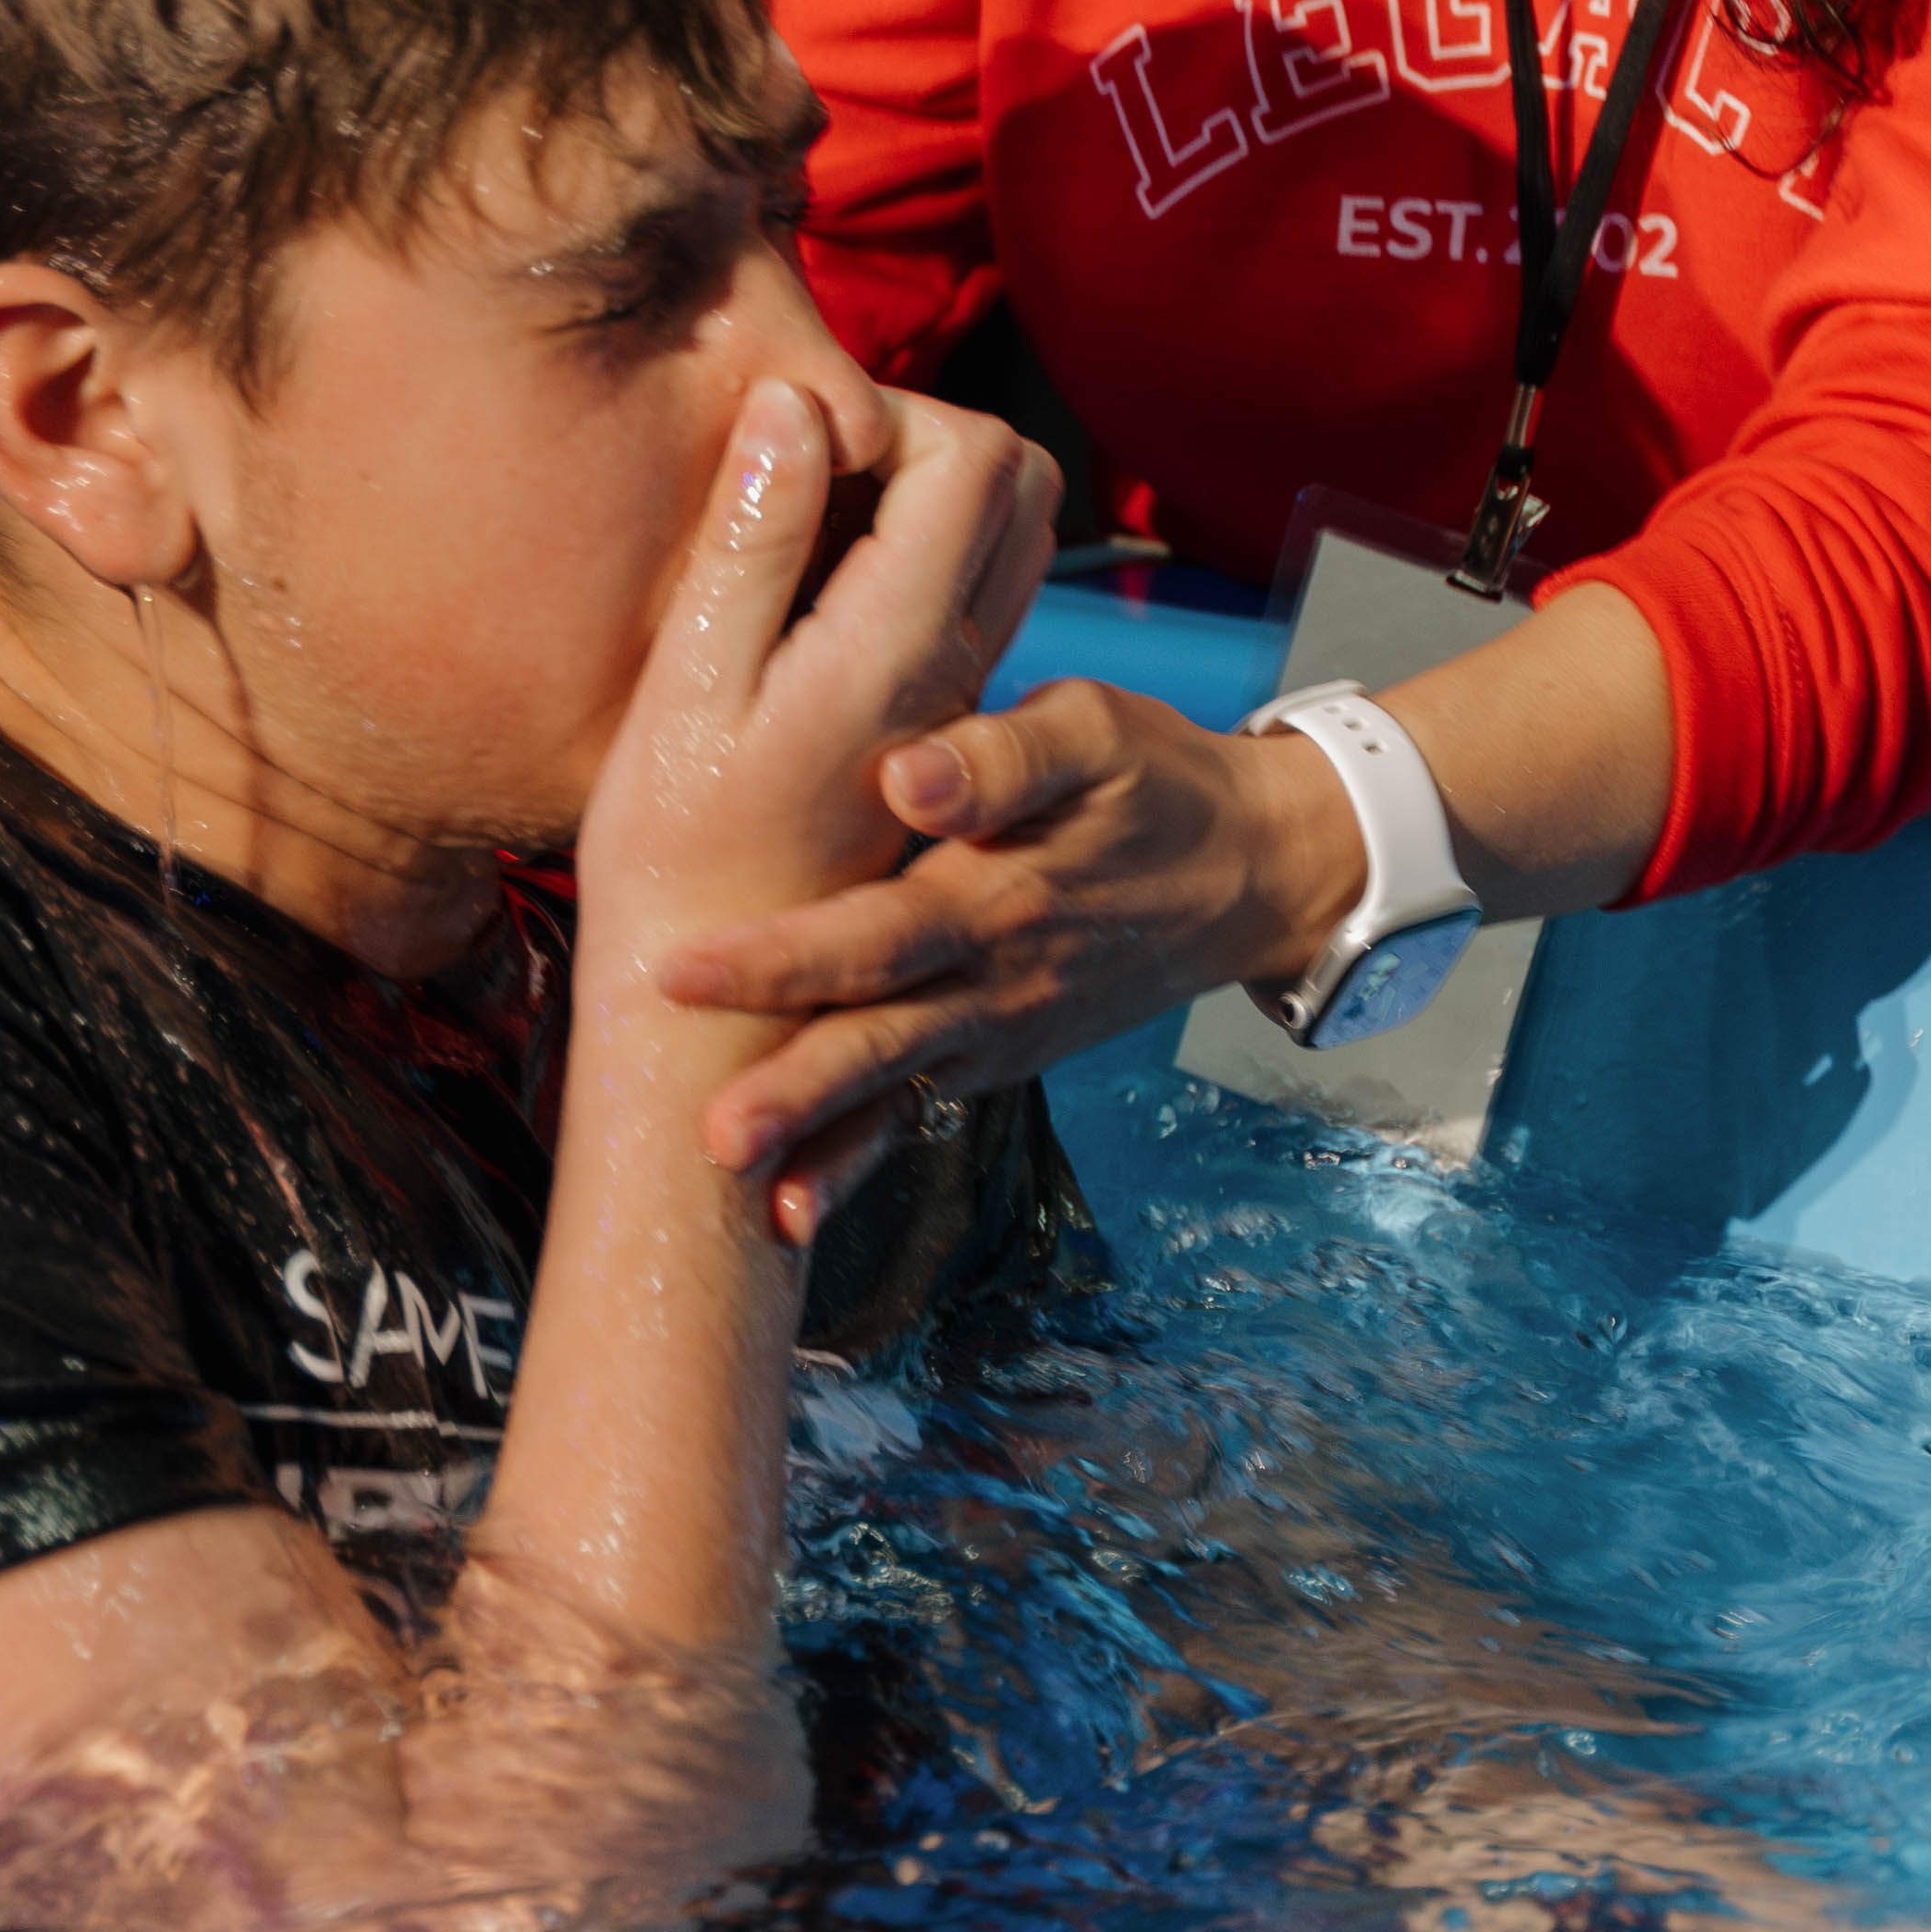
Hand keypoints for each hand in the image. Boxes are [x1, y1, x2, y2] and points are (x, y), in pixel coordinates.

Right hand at [578, 382, 1058, 998]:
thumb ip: (754, 539)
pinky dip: (907, 555)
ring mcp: (952, 699)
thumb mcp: (689, 686)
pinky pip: (959, 598)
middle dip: (922, 436)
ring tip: (802, 525)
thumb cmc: (673, 855)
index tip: (792, 441)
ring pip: (999, 540)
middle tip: (809, 468)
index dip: (888, 410)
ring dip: (920, 494)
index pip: (975, 454)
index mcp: (900, 644)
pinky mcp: (930, 728)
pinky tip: (807, 591)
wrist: (716, 1013)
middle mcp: (955, 665)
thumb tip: (799, 399)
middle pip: (1017, 482)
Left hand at [655, 673, 1364, 1183]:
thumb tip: (903, 778)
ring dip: (823, 1150)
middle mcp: (994, 983)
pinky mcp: (999, 1054)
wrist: (1247, 873)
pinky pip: (919, 1110)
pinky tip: (790, 1201)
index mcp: (998, 898)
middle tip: (707, 1135)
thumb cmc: (1150, 780)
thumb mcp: (1091, 730)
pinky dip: (860, 1157)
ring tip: (749, 1201)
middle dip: (792, 1091)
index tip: (683, 969)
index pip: (877, 934)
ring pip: (897, 1096)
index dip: (783, 956)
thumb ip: (1000, 753)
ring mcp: (999, 1033)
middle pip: (879, 1042)